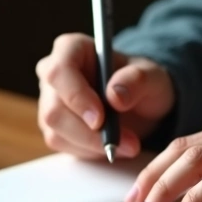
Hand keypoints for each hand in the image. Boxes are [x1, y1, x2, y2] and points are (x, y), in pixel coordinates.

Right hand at [36, 33, 174, 159]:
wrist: (139, 104)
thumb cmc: (141, 82)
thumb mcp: (152, 77)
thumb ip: (137, 80)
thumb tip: (114, 95)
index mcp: (71, 49)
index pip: (59, 71)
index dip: (76, 96)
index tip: (100, 118)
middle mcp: (53, 74)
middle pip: (54, 109)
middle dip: (88, 132)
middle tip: (124, 141)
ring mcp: (50, 102)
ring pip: (56, 132)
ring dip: (93, 145)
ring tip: (127, 144)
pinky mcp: (53, 127)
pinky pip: (63, 145)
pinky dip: (90, 151)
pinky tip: (112, 145)